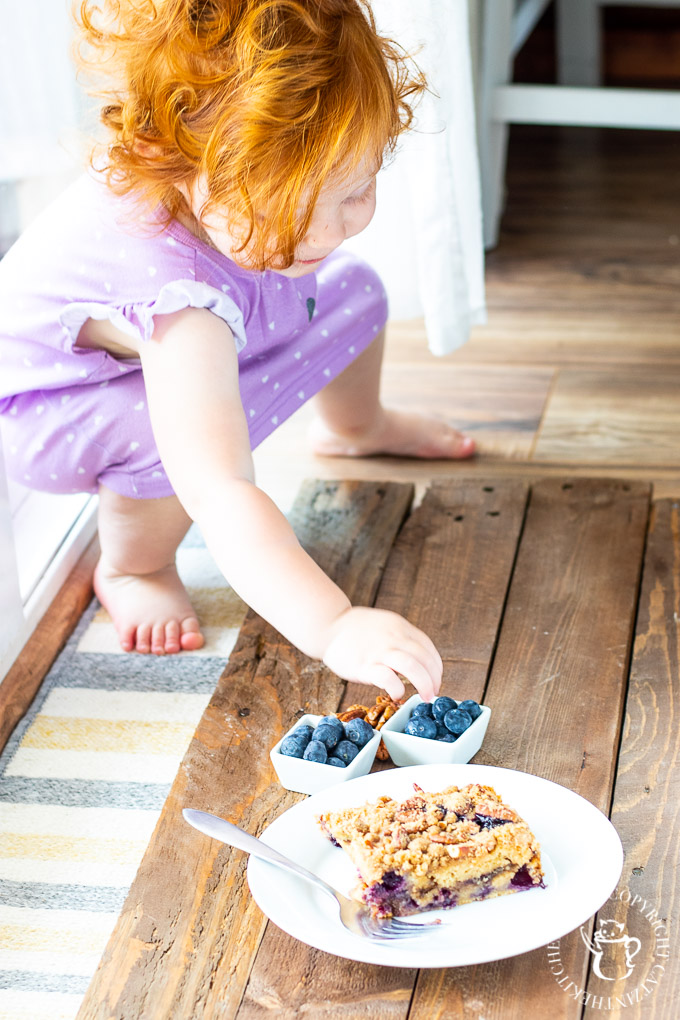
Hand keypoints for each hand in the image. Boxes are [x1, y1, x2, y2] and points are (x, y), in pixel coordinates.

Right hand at [321, 606, 441, 701]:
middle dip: (434, 679)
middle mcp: (394, 637)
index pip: (428, 647)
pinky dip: (398, 688)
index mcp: (400, 627)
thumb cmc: (356, 629)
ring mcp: (379, 651)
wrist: (327, 625)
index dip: (436, 667)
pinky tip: (397, 694)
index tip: (435, 680)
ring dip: (424, 684)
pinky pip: (387, 678)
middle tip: (432, 694)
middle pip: (424, 658)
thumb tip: (417, 660)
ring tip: (425, 697)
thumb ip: (401, 639)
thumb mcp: (385, 624)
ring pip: (411, 666)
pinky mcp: (364, 665)